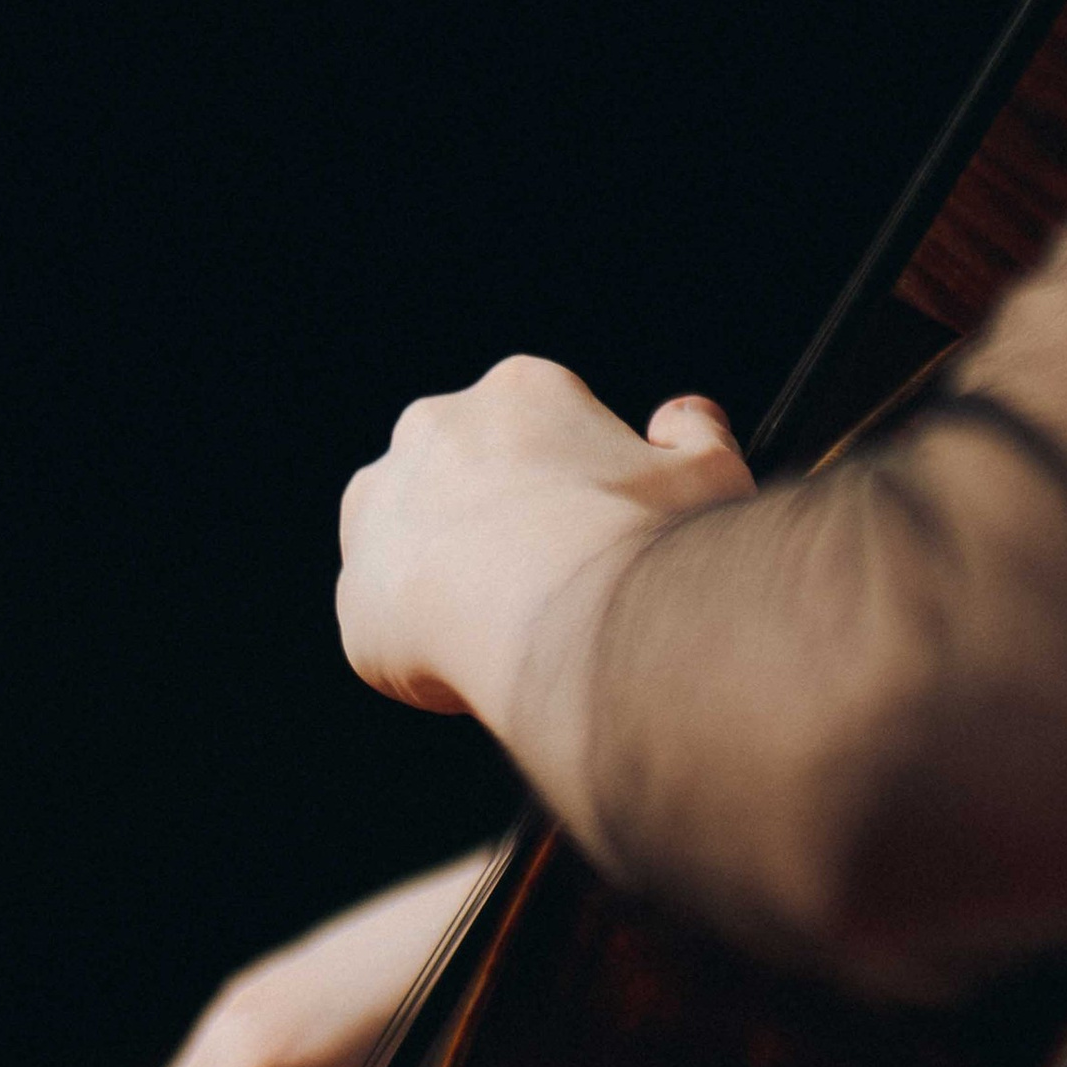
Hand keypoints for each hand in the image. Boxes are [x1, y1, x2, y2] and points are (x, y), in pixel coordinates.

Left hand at [336, 361, 753, 791]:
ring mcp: (383, 505)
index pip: (536, 436)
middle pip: (463, 479)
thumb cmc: (646, 547)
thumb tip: (681, 418)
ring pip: (413, 544)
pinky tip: (479, 671)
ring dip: (447, 578)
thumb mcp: (710, 477)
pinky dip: (424, 648)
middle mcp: (436, 429)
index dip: (571, 494)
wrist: (573, 626)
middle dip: (498, 527)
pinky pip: (387, 623)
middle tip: (550, 589)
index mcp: (522, 394)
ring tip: (509, 634)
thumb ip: (696, 435)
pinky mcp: (355, 591)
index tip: (591, 540)